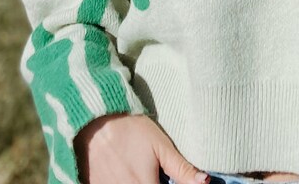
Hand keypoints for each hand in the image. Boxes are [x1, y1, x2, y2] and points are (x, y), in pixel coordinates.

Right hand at [75, 114, 207, 183]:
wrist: (95, 120)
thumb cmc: (131, 129)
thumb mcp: (160, 145)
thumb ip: (182, 168)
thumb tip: (204, 182)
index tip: (167, 180)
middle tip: (154, 173)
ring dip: (139, 182)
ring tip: (140, 170)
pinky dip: (123, 182)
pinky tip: (125, 172)